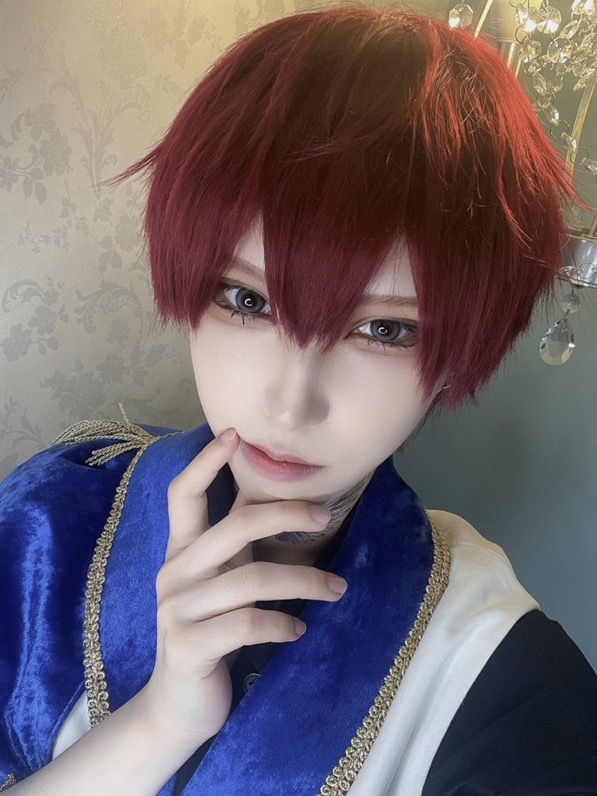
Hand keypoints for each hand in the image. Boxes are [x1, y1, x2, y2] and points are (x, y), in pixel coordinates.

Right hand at [137, 429, 344, 749]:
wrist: (178, 708)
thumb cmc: (209, 635)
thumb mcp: (219, 585)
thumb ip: (235, 549)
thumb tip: (276, 501)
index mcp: (181, 553)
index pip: (182, 495)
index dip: (205, 462)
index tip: (234, 434)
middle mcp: (174, 573)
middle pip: (234, 526)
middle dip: (286, 514)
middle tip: (325, 517)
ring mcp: (177, 610)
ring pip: (253, 579)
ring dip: (305, 582)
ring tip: (337, 590)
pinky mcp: (189, 646)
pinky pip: (247, 623)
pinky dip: (282, 623)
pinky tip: (299, 629)